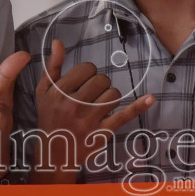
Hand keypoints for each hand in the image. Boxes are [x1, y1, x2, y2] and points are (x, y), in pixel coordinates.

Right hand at [31, 39, 154, 183]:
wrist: (54, 153)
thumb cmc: (49, 117)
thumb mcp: (44, 92)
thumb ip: (52, 66)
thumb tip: (58, 42)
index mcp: (59, 92)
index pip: (86, 68)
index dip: (87, 73)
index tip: (83, 83)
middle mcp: (73, 105)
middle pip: (101, 79)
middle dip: (99, 84)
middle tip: (91, 95)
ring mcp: (89, 119)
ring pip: (113, 94)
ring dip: (109, 96)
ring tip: (99, 105)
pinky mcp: (103, 132)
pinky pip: (124, 115)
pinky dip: (139, 106)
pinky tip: (150, 98)